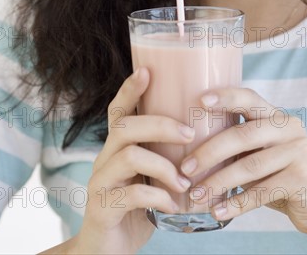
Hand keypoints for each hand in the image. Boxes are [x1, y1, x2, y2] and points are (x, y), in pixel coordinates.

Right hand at [47, 68, 193, 254]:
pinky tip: (173, 205)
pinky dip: (159, 197)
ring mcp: (100, 182)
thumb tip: (206, 133)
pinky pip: (131, 194)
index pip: (120, 110)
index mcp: (118, 147)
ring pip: (129, 156)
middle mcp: (104, 158)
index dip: (131, 89)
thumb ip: (165, 155)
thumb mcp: (151, 175)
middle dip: (161, 125)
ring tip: (185, 182)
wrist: (107, 250)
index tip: (148, 70)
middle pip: (126, 127)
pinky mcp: (102, 207)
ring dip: (164, 167)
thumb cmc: (137, 206)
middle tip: (190, 134)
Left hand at [180, 87, 306, 239]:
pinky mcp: (303, 179)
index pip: (249, 98)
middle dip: (209, 152)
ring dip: (218, 182)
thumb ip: (239, 146)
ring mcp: (299, 152)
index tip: (200, 101)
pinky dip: (236, 204)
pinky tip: (218, 212)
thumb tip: (190, 150)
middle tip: (185, 169)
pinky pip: (261, 192)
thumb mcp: (262, 155)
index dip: (225, 97)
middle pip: (243, 135)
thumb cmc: (282, 178)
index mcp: (277, 117)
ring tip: (196, 195)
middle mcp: (290, 128)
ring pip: (249, 166)